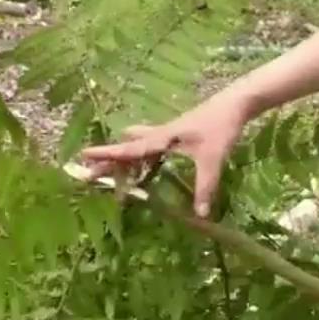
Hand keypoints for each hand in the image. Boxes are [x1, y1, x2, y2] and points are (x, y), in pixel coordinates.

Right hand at [79, 93, 252, 215]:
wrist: (235, 103)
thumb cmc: (221, 128)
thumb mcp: (212, 159)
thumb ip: (205, 187)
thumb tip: (200, 216)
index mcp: (162, 139)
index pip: (129, 150)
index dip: (106, 154)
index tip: (83, 154)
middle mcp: (161, 135)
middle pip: (128, 149)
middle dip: (109, 160)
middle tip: (90, 172)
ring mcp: (169, 134)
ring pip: (139, 145)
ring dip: (126, 156)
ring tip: (112, 170)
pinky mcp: (179, 134)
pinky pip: (153, 146)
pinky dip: (143, 155)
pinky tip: (145, 161)